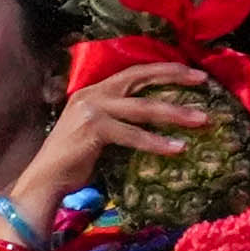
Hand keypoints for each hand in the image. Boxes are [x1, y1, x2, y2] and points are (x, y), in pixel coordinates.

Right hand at [14, 60, 214, 229]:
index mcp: (93, 91)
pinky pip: (132, 134)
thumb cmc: (73, 161)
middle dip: (175, 77)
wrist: (45, 181)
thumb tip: (157, 122)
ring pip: (142, 107)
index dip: (165, 69)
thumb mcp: (99, 132)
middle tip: (204, 81)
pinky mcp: (92, 129)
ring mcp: (91, 110)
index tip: (193, 73)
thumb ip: (120, 120)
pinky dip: (156, 142)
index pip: (134, 72)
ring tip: (202, 120)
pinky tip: (177, 148)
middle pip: (140, 78)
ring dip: (176, 113)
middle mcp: (92, 94)